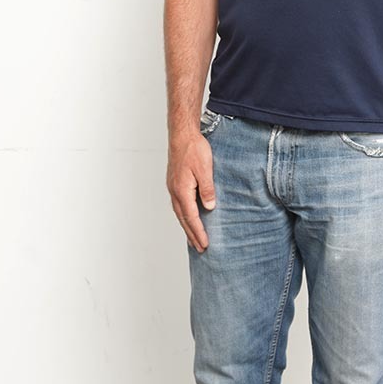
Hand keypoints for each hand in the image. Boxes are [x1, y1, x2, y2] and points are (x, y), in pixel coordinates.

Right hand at [166, 132, 216, 251]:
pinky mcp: (175, 183)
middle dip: (192, 234)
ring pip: (180, 213)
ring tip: (194, 239)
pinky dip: (184, 216)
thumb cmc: (193, 149)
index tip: (205, 244)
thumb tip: (209, 207)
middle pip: (183, 219)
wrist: (182, 135)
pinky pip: (179, 205)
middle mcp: (175, 191)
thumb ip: (207, 189)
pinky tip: (188, 218)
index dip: (198, 231)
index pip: (191, 217)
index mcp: (182, 190)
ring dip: (187, 227)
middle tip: (200, 248)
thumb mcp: (205, 169)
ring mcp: (173, 187)